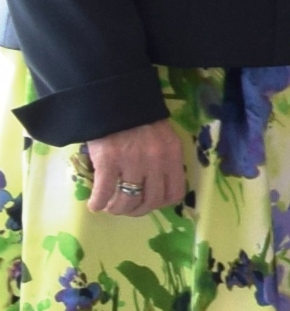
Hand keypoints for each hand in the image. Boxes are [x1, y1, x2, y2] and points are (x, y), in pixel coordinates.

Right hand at [74, 119, 189, 218]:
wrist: (116, 99)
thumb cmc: (140, 118)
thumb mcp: (163, 137)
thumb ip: (164, 158)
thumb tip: (155, 183)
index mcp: (172, 155)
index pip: (174, 192)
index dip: (160, 203)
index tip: (148, 203)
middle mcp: (156, 162)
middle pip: (150, 201)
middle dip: (137, 210)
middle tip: (126, 208)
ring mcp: (132, 163)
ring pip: (127, 201)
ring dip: (117, 209)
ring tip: (109, 207)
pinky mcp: (108, 162)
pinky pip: (104, 192)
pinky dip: (98, 203)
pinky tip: (94, 205)